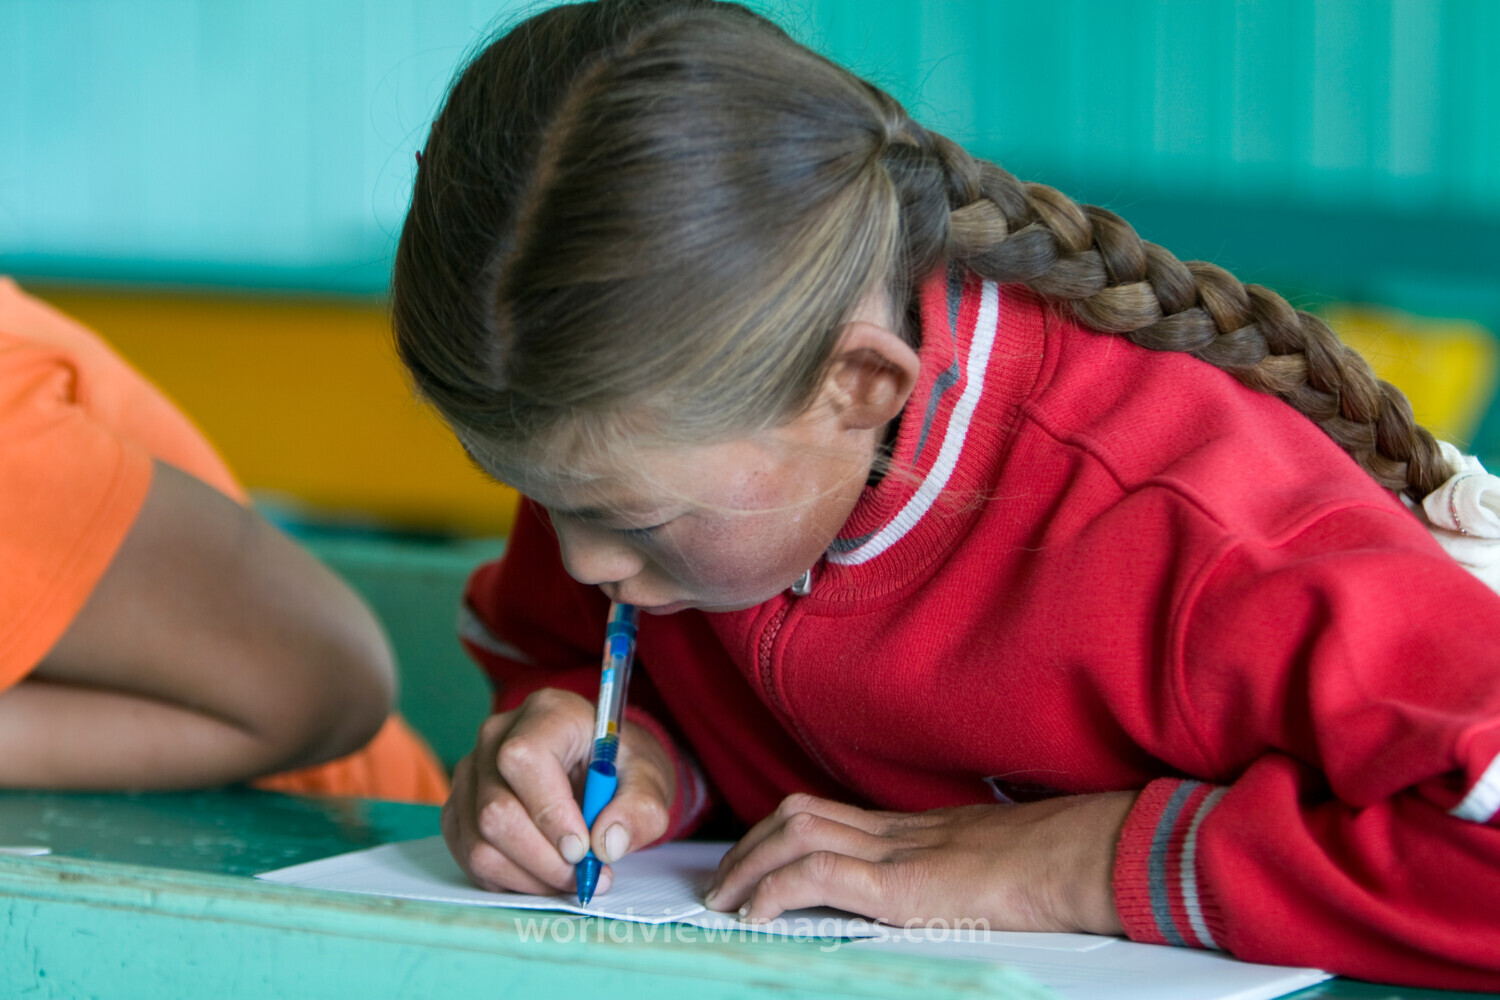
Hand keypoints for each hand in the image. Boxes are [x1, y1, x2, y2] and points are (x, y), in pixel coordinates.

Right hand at [441, 687, 675, 895]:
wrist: (599, 767)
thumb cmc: (620, 766)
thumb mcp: (649, 779)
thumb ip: (640, 808)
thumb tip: (608, 844)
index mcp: (547, 713)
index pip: (523, 759)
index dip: (549, 812)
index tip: (583, 848)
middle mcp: (497, 736)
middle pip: (495, 811)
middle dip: (543, 858)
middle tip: (584, 874)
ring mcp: (471, 771)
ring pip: (479, 842)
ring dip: (529, 876)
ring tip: (570, 877)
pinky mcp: (460, 805)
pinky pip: (468, 855)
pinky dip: (509, 878)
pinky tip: (543, 874)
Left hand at [703, 791, 1136, 934]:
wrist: (1089, 860)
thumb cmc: (1058, 870)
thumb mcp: (990, 873)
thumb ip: (953, 879)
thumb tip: (940, 900)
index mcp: (916, 830)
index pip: (828, 813)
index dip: (779, 833)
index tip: (753, 863)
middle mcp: (899, 830)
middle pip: (799, 813)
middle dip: (749, 844)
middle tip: (721, 883)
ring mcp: (900, 851)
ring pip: (797, 830)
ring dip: (749, 864)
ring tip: (726, 901)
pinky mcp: (905, 882)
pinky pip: (820, 872)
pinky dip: (776, 890)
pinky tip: (758, 915)